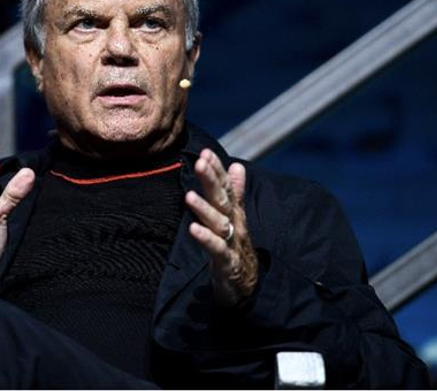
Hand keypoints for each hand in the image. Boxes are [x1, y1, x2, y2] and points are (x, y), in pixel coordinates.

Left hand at [185, 149, 257, 306]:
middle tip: (201, 163)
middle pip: (223, 200)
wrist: (247, 286)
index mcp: (234, 213)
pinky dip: (205, 238)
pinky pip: (216, 248)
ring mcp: (232, 243)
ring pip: (219, 223)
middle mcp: (235, 224)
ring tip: (189, 195)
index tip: (206, 152)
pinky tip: (193, 229)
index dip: (217, 170)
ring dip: (204, 209)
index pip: (226, 187)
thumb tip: (237, 165)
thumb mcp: (236, 218)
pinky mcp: (227, 262)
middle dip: (212, 181)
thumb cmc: (236, 248)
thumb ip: (235, 192)